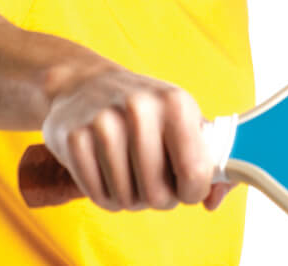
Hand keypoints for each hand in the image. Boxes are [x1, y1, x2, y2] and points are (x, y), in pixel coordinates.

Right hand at [41, 66, 230, 211]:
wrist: (85, 84)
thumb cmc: (145, 110)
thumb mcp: (182, 119)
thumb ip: (208, 160)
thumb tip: (213, 202)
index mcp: (176, 103)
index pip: (195, 172)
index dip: (193, 192)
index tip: (186, 187)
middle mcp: (140, 108)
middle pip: (158, 194)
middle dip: (160, 198)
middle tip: (155, 182)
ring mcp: (103, 123)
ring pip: (127, 199)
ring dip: (132, 198)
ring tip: (131, 174)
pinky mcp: (74, 139)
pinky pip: (98, 196)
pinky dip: (107, 196)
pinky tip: (109, 174)